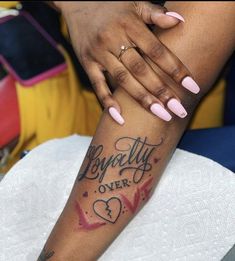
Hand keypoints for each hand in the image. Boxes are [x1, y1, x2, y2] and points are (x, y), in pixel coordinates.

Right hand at [56, 1, 199, 123]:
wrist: (77, 2)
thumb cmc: (112, 6)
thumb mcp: (134, 4)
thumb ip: (155, 13)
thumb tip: (180, 20)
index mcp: (129, 25)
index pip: (157, 51)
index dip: (176, 69)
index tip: (192, 86)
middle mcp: (114, 39)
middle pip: (142, 69)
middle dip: (161, 91)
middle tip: (178, 109)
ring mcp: (99, 53)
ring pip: (123, 80)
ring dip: (142, 99)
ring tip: (160, 114)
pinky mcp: (86, 63)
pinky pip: (97, 85)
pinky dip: (107, 101)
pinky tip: (120, 117)